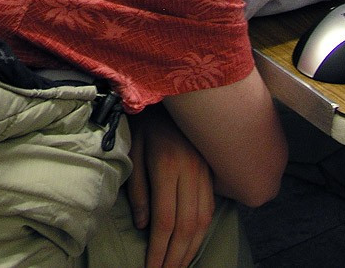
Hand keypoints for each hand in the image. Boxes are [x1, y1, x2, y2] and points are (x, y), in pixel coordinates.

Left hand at [126, 105, 215, 267]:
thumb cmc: (145, 124)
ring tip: (178, 266)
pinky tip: (192, 244)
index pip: (165, 220)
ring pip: (202, 221)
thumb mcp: (133, 153)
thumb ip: (139, 191)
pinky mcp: (211, 172)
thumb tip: (145, 226)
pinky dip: (202, 231)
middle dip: (176, 256)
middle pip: (186, 226)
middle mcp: (190, 172)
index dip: (159, 249)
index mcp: (167, 167)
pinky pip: (210, 208)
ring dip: (191, 249)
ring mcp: (204, 172)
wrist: (173, 94)